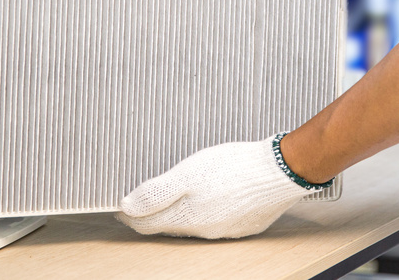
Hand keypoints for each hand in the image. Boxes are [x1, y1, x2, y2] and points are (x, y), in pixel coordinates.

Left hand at [116, 134, 330, 238]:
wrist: (279, 172)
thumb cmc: (233, 168)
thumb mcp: (187, 173)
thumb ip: (156, 192)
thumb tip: (127, 207)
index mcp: (186, 217)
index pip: (147, 224)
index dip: (131, 215)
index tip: (120, 207)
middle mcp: (203, 230)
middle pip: (168, 226)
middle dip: (152, 215)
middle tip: (139, 203)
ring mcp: (224, 229)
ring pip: (191, 225)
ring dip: (177, 214)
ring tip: (169, 200)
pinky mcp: (242, 224)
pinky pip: (214, 222)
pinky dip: (203, 213)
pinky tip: (206, 200)